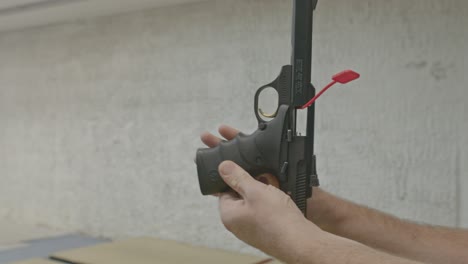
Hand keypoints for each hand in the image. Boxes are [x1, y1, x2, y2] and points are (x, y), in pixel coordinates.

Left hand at [200, 126, 324, 260]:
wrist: (299, 241)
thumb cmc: (277, 220)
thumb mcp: (255, 190)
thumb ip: (238, 177)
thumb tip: (223, 167)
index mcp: (228, 215)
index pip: (224, 190)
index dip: (237, 179)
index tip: (248, 172)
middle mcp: (237, 225)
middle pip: (240, 196)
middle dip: (253, 186)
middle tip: (265, 181)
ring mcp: (251, 230)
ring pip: (253, 203)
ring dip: (263, 195)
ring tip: (274, 191)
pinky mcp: (264, 232)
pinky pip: (263, 213)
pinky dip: (270, 205)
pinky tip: (280, 203)